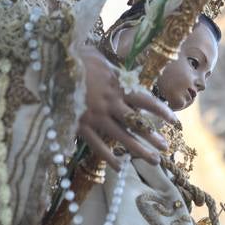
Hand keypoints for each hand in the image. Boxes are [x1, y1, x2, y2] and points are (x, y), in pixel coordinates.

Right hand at [76, 45, 176, 169]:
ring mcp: (95, 116)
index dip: (162, 112)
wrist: (49, 67)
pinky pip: (97, 146)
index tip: (175, 122)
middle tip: (165, 148)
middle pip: (137, 123)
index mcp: (117, 84)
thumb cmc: (74, 57)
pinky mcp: (80, 126)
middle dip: (153, 137)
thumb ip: (114, 69)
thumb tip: (127, 72)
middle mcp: (110, 102)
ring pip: (122, 138)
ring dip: (139, 150)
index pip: (146, 101)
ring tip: (153, 160)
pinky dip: (109, 158)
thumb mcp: (98, 58)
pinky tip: (120, 167)